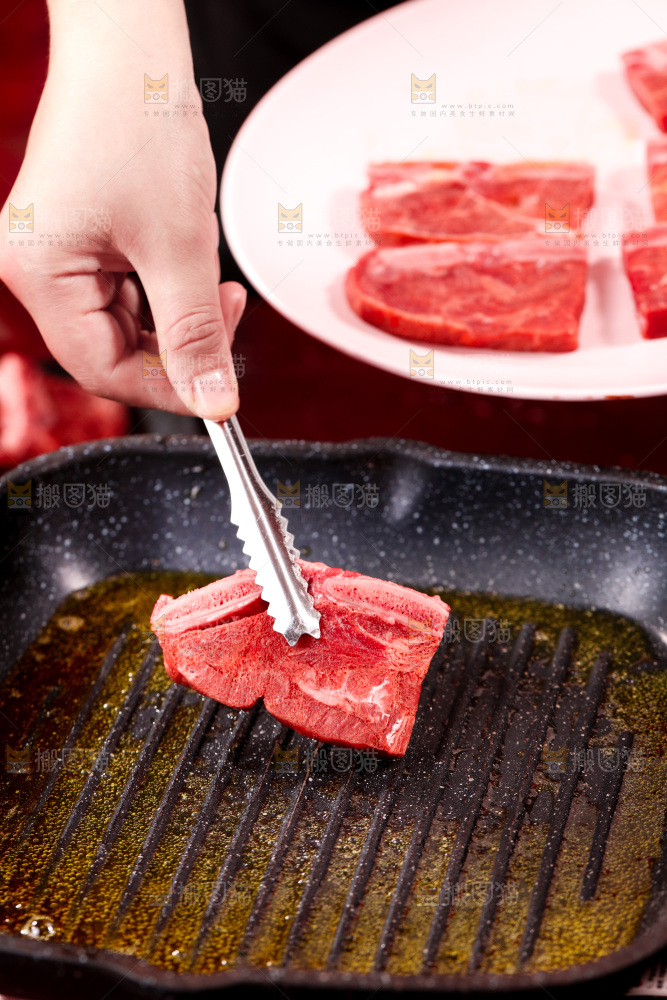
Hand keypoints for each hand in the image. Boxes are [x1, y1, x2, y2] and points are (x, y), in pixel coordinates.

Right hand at [0, 0, 244, 419]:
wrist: (130, 47)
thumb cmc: (140, 124)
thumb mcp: (180, 246)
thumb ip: (197, 334)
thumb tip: (216, 405)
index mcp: (38, 275)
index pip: (104, 371)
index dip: (170, 386)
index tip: (222, 384)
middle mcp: (34, 270)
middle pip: (116, 351)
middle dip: (179, 338)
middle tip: (228, 307)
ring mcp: (55, 256)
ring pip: (128, 323)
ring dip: (177, 307)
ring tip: (202, 257)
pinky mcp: (78, 242)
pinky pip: (128, 290)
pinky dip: (166, 282)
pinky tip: (183, 246)